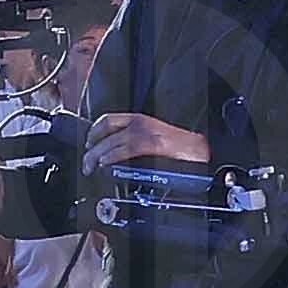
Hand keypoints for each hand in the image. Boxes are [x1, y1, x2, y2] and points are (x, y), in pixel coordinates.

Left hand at [87, 110, 208, 168]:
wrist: (202, 148)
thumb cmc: (180, 148)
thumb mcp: (152, 138)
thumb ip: (133, 143)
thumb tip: (113, 155)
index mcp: (140, 120)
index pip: (108, 120)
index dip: (93, 132)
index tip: (87, 143)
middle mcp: (140, 123)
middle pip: (105, 131)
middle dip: (90, 148)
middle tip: (86, 162)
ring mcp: (146, 132)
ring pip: (111, 142)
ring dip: (96, 156)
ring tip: (91, 167)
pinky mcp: (153, 144)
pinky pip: (126, 149)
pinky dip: (112, 157)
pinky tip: (105, 164)